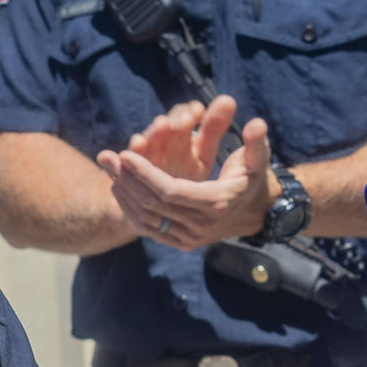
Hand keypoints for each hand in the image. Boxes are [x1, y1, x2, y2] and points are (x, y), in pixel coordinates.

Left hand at [95, 96, 273, 249]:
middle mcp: (201, 225)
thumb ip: (256, 142)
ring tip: (109, 170)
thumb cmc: (254, 178)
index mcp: (215, 203)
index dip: (145, 173)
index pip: (169, 191)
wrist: (259, 213)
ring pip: (147, 218)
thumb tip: (257, 123)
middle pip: (153, 204)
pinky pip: (149, 229)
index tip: (125, 154)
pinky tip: (119, 189)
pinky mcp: (182, 243)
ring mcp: (190, 238)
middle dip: (127, 179)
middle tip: (108, 157)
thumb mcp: (259, 159)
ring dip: (124, 194)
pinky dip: (131, 210)